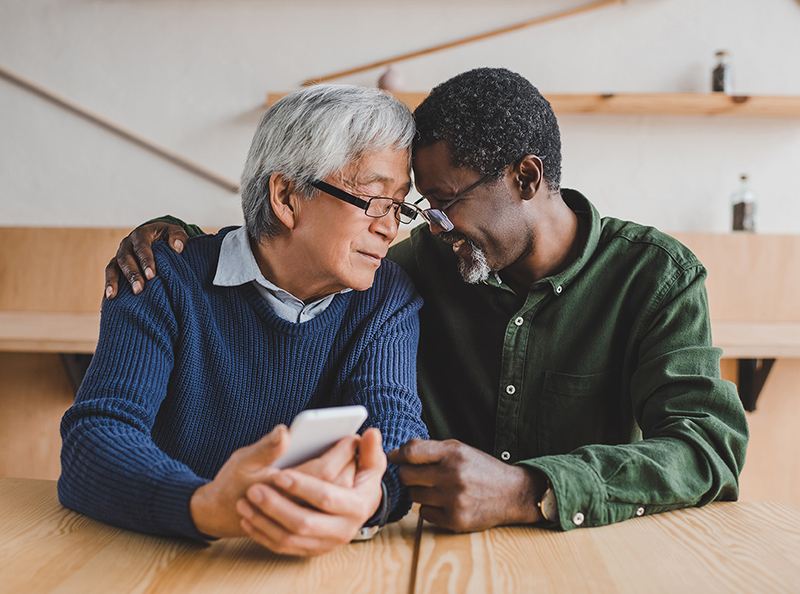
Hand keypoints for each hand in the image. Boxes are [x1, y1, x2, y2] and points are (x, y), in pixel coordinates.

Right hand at [104, 222, 187, 297]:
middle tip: (138, 290)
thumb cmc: (167, 237)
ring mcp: (119, 255)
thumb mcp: (175, 232)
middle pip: (126, 259)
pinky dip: (107, 289)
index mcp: (141, 235)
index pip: (142, 248)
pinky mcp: (116, 266)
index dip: (146, 261)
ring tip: (112, 296)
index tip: (151, 276)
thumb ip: (179, 237)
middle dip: (132, 275)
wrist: (156, 236)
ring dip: (113, 282)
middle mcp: (127, 245)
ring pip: (113, 268)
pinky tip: (106, 305)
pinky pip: (109, 277)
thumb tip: (177, 248)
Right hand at [190, 425, 359, 539]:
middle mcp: (296, 509)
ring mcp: (301, 523)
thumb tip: (285, 431)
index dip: (340, 452)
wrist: (222, 514)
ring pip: (336, 501)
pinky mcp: (303, 529)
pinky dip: (338, 491)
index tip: (351, 435)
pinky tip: (340, 474)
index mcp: (281, 489)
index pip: (324, 471)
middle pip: (336, 486)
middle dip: (348, 463)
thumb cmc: (233, 483)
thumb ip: (266, 447)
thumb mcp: (244, 460)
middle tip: (355, 441)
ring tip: (351, 456)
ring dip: (347, 478)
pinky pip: (329, 511)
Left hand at [236, 427, 386, 555]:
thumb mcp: (367, 463)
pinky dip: (263, 533)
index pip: (326, 496)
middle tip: (253, 489)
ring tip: (246, 501)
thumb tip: (371, 433)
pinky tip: (248, 518)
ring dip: (264, 520)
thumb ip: (369, 450)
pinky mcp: (312, 550)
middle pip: (304, 522)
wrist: (350, 507)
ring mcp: (327, 543)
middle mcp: (345, 528)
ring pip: (289, 537)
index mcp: (359, 504)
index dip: (302, 486)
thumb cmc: (356, 476)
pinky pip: (283, 547)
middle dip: (276, 506)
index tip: (280, 475)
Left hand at [388, 439, 545, 531]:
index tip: (394, 457)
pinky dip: (430, 508)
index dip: (398, 455)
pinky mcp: (456, 520)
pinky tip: (444, 502)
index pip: (411, 452)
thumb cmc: (480, 468)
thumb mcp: (460, 449)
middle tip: (418, 474)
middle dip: (408, 474)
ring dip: (419, 491)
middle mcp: (453, 476)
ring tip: (435, 488)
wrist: (512, 493)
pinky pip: (424, 513)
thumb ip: (429, 449)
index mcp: (454, 454)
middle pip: (407, 475)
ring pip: (414, 495)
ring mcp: (454, 500)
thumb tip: (396, 453)